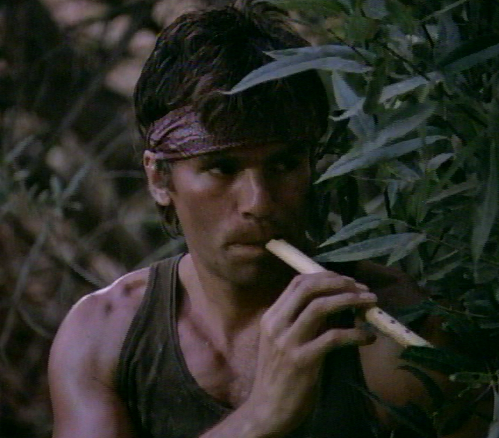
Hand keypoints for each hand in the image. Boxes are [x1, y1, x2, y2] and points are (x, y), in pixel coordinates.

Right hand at [245, 271, 376, 434]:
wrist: (267, 410)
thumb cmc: (279, 375)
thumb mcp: (282, 341)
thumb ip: (300, 321)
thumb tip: (333, 303)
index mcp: (272, 317)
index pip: (298, 283)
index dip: (325, 276)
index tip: (347, 281)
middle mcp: (277, 324)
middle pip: (308, 288)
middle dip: (339, 283)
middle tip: (362, 288)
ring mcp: (288, 342)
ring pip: (320, 306)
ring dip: (349, 300)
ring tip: (370, 302)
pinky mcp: (302, 361)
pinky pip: (333, 338)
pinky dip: (355, 334)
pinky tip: (368, 337)